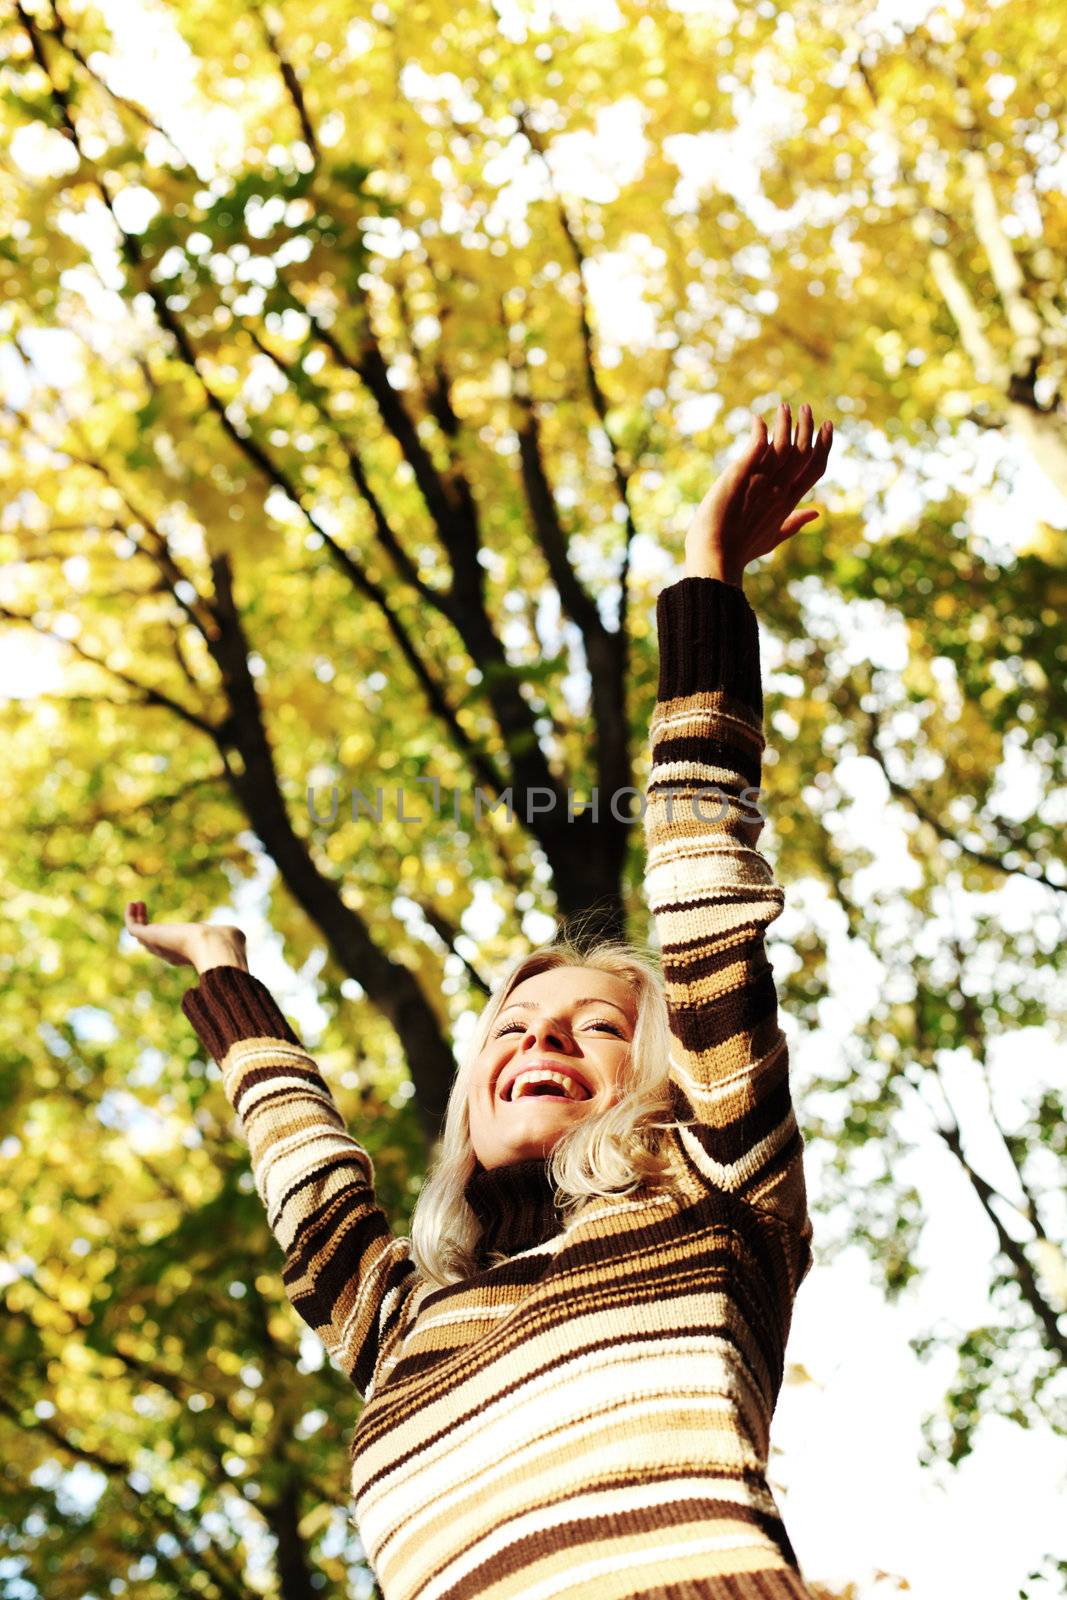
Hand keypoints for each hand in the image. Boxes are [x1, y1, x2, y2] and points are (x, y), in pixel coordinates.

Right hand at [124, 901, 247, 973]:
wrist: (215, 946)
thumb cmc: (225, 943)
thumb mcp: (229, 936)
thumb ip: (230, 935)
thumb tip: (236, 934)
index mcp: (188, 955)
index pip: (171, 949)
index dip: (167, 936)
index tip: (169, 926)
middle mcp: (170, 953)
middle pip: (151, 943)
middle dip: (147, 927)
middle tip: (143, 909)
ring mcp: (159, 945)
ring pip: (140, 935)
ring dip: (136, 919)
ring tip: (137, 903)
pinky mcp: (151, 936)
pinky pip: (133, 928)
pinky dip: (131, 916)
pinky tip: (135, 902)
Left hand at [684, 401, 832, 585]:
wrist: (716, 557)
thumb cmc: (740, 550)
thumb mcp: (773, 538)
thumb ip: (795, 523)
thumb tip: (817, 513)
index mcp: (789, 503)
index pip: (814, 469)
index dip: (824, 446)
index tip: (827, 427)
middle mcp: (779, 490)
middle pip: (803, 453)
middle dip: (808, 428)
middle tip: (808, 407)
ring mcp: (761, 483)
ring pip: (782, 446)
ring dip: (785, 423)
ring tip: (785, 406)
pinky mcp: (740, 476)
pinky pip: (755, 448)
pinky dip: (759, 432)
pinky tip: (757, 419)